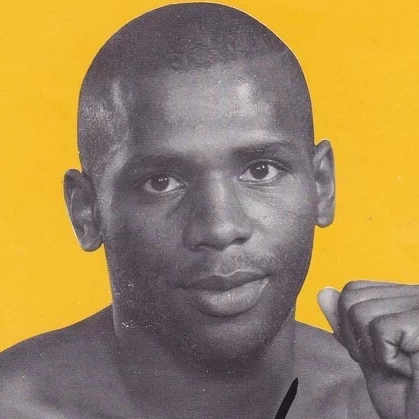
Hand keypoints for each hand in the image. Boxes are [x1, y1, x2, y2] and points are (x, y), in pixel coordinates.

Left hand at [318, 281, 418, 418]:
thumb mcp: (368, 353)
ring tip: (402, 366)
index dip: (350, 326)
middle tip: (390, 362)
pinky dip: (387, 358)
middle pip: (351, 299)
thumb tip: (324, 293)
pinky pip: (379, 329)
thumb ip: (346, 323)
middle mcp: (414, 295)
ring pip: (359, 313)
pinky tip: (410, 369)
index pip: (353, 290)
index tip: (379, 351)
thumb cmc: (408, 395)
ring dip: (372, 352)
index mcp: (402, 298)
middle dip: (358, 340)